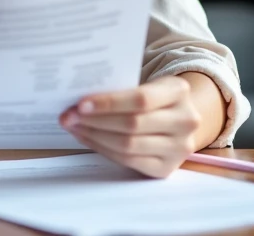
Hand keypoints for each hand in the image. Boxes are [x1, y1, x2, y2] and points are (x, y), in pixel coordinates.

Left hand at [59, 75, 202, 177]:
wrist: (179, 119)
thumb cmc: (154, 98)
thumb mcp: (148, 84)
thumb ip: (122, 88)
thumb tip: (80, 99)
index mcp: (179, 91)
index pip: (140, 99)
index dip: (109, 103)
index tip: (80, 104)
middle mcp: (185, 121)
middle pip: (132, 124)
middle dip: (95, 121)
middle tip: (69, 116)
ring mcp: (179, 148)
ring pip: (128, 145)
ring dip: (95, 136)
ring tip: (74, 127)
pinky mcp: (166, 168)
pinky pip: (128, 161)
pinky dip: (103, 149)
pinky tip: (88, 138)